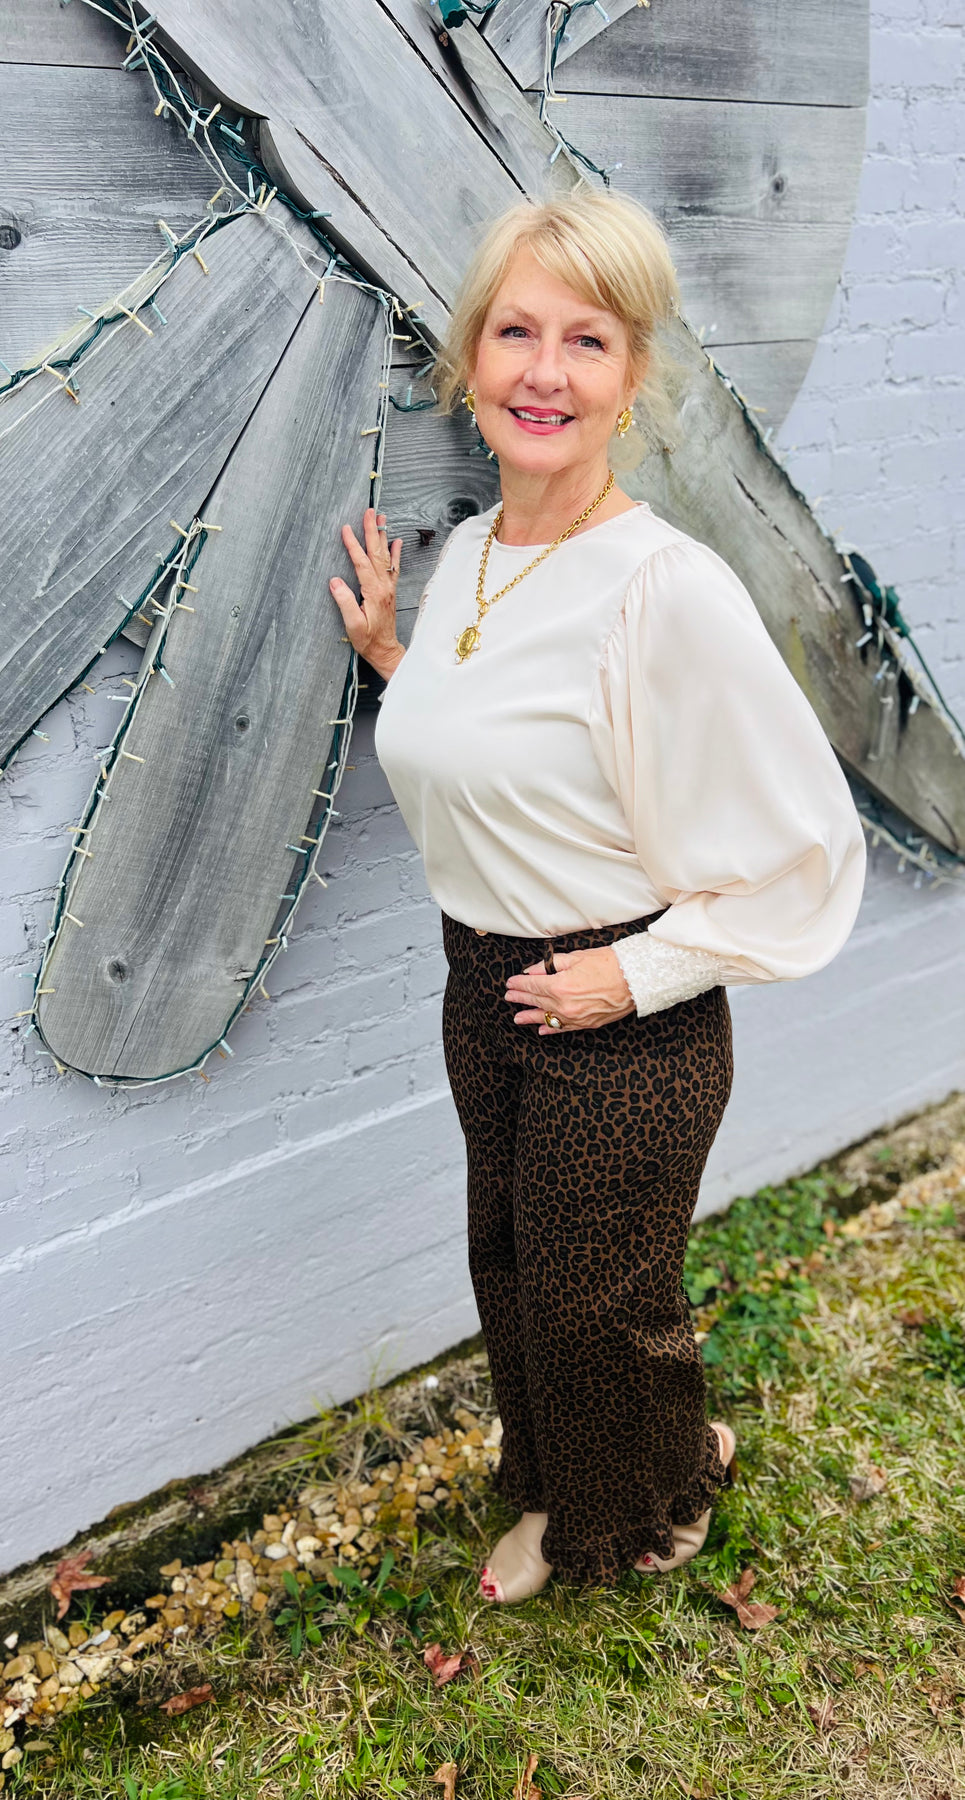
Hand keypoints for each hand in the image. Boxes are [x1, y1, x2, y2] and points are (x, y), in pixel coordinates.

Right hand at [329, 508, 404, 679]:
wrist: (385, 650)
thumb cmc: (368, 640)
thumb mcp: (352, 625)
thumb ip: (345, 602)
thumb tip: (335, 581)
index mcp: (373, 592)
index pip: (361, 563)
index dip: (353, 545)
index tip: (346, 529)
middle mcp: (384, 586)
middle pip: (377, 553)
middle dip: (372, 531)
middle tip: (369, 512)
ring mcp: (389, 587)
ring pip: (386, 556)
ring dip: (383, 536)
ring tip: (382, 518)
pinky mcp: (390, 590)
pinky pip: (394, 567)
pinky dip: (395, 553)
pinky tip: (396, 541)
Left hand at [503, 946, 635, 1033]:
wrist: (635, 979)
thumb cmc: (608, 964)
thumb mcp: (576, 957)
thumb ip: (551, 965)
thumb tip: (534, 970)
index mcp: (560, 986)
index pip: (532, 986)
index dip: (519, 984)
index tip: (510, 983)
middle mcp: (564, 1005)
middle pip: (536, 1002)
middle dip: (520, 999)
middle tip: (509, 998)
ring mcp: (575, 1017)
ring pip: (546, 1018)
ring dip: (530, 1017)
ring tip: (517, 1018)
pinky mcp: (587, 1023)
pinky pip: (563, 1029)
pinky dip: (551, 1029)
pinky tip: (541, 1029)